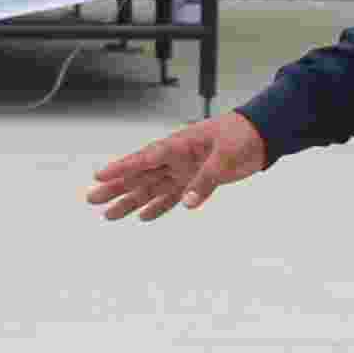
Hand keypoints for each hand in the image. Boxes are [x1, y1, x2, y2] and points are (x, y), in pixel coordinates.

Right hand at [85, 111, 269, 221]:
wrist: (261, 136)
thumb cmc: (241, 135)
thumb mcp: (225, 156)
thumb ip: (206, 180)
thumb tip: (188, 203)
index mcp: (178, 145)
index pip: (144, 158)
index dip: (122, 168)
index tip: (100, 176)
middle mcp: (175, 159)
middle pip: (140, 176)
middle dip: (116, 188)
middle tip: (92, 199)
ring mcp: (183, 170)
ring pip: (150, 189)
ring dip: (131, 202)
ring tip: (109, 215)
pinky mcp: (195, 181)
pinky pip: (171, 196)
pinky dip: (159, 207)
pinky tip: (144, 217)